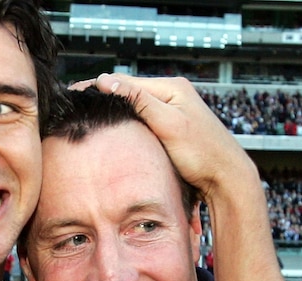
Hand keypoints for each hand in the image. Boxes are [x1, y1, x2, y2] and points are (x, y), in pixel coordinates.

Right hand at [73, 73, 258, 201]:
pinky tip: (112, 126)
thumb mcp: (169, 124)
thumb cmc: (203, 153)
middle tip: (74, 102)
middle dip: (102, 95)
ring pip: (135, 105)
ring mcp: (173, 111)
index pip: (126, 81)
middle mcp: (173, 95)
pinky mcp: (172, 127)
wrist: (227, 178)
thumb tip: (106, 81)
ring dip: (113, 108)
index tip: (74, 91)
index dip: (98, 86)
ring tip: (86, 111)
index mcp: (172, 88)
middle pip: (129, 91)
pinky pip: (143, 119)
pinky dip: (125, 120)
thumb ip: (140, 101)